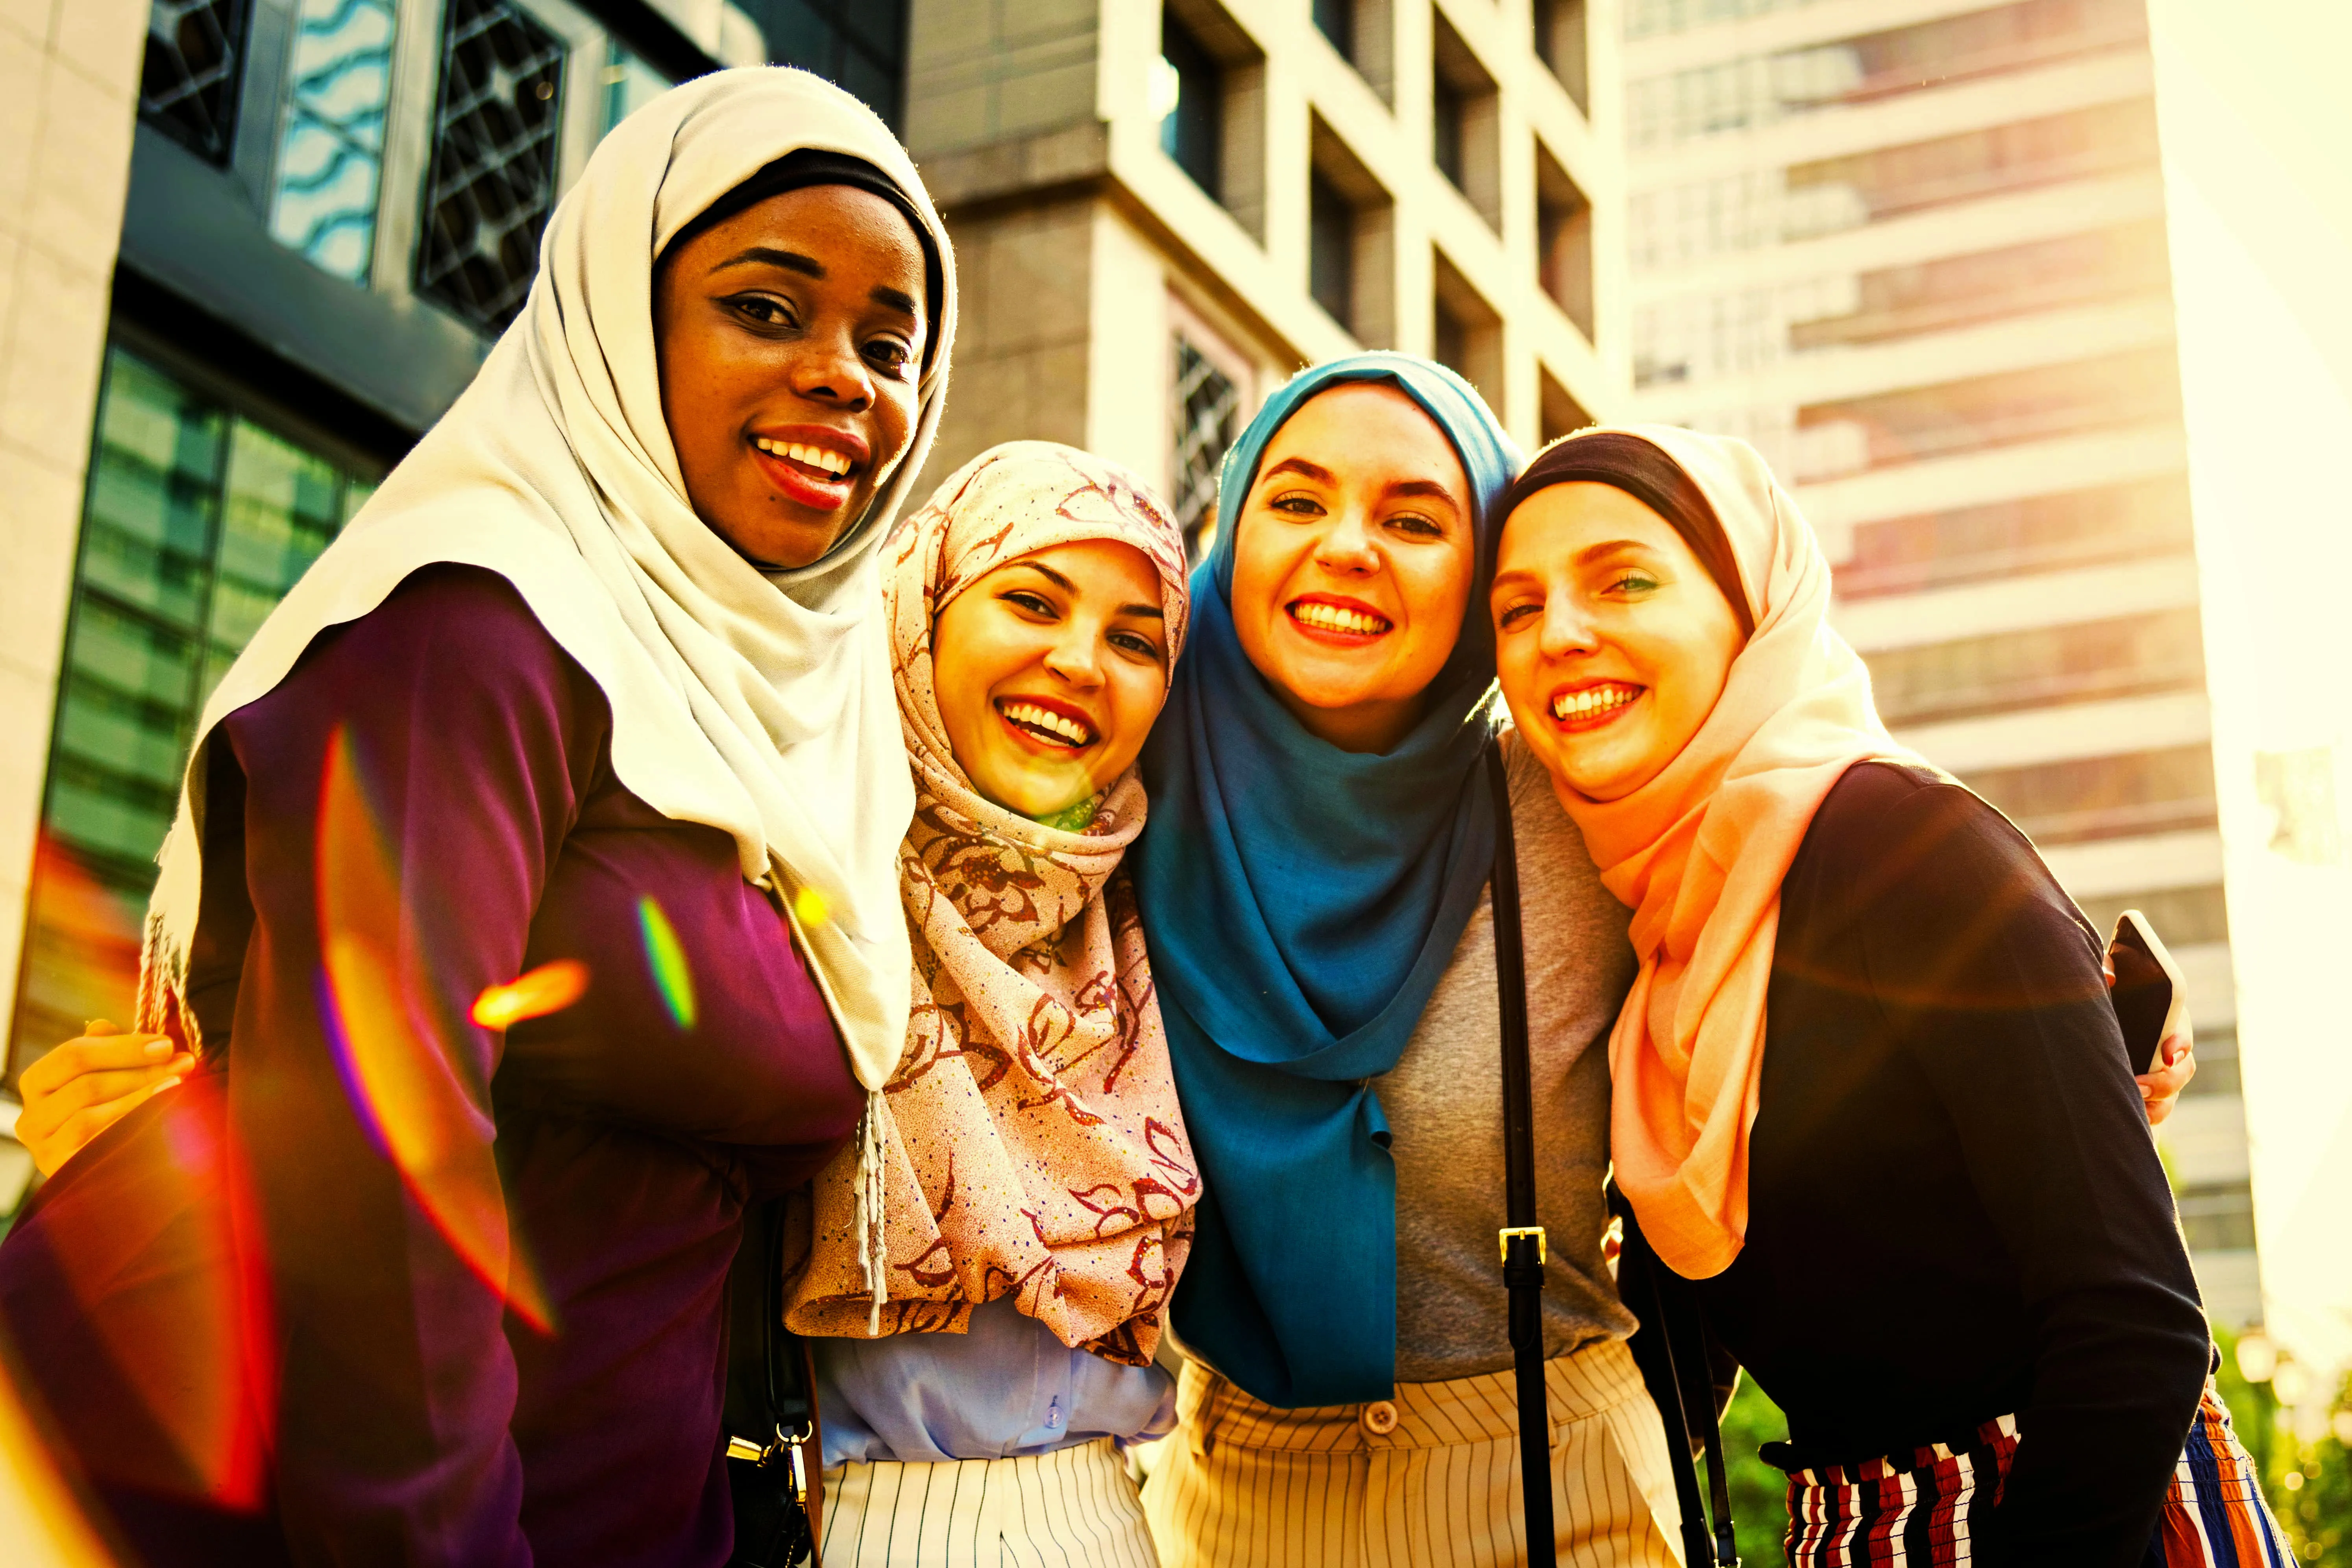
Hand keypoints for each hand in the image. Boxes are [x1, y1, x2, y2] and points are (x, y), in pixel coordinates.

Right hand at [15, 1020, 194, 1176]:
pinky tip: (165, 1118)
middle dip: (141, 1072)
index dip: (124, 1048)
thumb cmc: (110, 1113)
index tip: (166, 1045)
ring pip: (90, 1117)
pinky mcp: (62, 1174)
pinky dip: (133, 1129)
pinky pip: (98, 1147)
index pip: (74, 1055)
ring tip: (179, 1086)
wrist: (109, 1177)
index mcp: (37, 1083)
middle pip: (86, 1085)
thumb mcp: (106, 1077)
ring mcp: (44, 1149)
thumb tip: (101, 1026)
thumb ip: (103, 1051)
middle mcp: (31, 1118)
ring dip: (141, 1099)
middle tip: (183, 1063)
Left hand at [2100, 947, 2194, 1126]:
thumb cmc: (2104, 992)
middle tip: (2140, 1085)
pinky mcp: (2145, 1092)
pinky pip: (2154, 1112)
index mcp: (2166, 1019)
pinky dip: (2144, 1117)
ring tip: (2133, 1105)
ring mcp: (2159, 1074)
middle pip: (2182, 1071)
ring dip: (2156, 1105)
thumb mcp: (2106, 975)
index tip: (2167, 1053)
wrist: (2088, 1014)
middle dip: (2165, 1082)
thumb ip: (2106, 967)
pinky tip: (2126, 1117)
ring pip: (2170, 1097)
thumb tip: (2108, 976)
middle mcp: (2168, 1050)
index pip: (2181, 1032)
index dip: (2179, 1043)